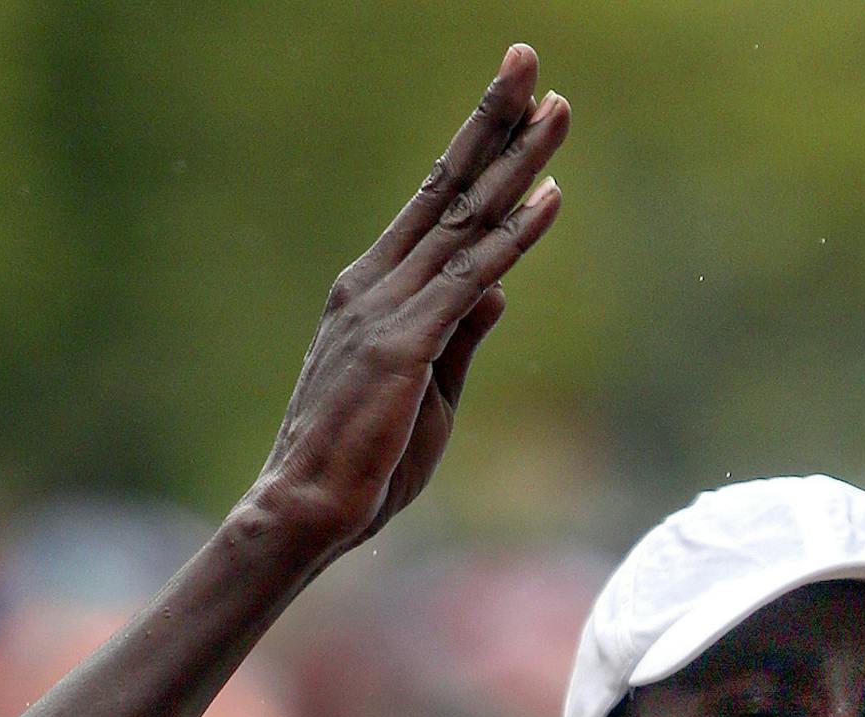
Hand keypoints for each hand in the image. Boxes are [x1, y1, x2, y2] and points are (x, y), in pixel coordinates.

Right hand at [248, 44, 567, 558]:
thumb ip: (459, 334)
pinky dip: (515, 236)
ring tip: (560, 108)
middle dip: (494, 120)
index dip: (477, 148)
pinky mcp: (406, 345)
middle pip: (449, 187)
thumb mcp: (427, 390)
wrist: (305, 510)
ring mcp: (388, 309)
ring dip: (518, 161)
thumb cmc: (363, 463)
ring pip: (466, 220)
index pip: (435, 204)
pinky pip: (472, 278)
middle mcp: (375, 284)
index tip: (514, 101)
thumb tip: (496, 287)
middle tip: (530, 58)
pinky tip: (550, 198)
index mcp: (373, 292)